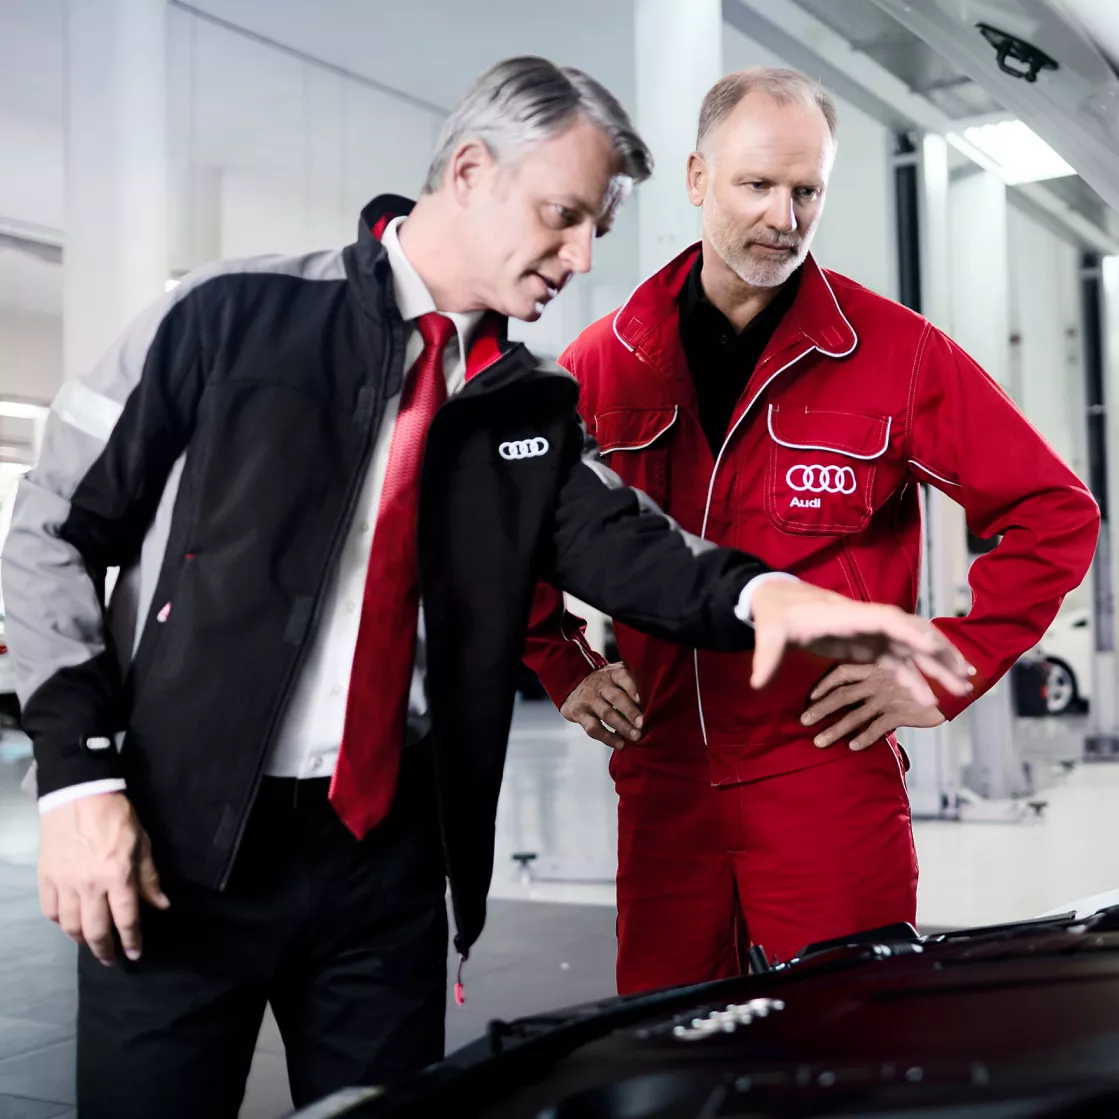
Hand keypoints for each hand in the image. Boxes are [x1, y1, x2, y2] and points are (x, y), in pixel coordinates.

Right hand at [38, 791, 169, 965]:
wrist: (79, 795)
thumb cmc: (116, 817)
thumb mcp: (142, 843)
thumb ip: (149, 877)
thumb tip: (161, 905)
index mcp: (117, 875)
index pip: (127, 918)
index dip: (132, 941)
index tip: (135, 955)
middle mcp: (90, 885)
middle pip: (96, 930)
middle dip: (105, 951)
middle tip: (111, 960)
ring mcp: (64, 883)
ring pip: (70, 926)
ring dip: (82, 940)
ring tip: (92, 943)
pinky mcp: (46, 878)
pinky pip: (50, 911)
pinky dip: (60, 922)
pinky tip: (69, 923)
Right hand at [559, 662, 643, 750]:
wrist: (573, 684)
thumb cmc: (604, 683)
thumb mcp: (617, 675)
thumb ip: (633, 682)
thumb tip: (659, 698)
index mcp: (613, 673)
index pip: (623, 678)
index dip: (634, 689)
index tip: (644, 700)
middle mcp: (600, 685)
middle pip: (616, 698)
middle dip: (631, 712)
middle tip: (643, 724)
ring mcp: (588, 699)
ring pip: (606, 713)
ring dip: (622, 726)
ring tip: (636, 736)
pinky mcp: (579, 713)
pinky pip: (593, 728)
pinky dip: (607, 738)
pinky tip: (620, 744)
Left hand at [749, 579, 972, 706]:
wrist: (777, 602)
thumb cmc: (775, 616)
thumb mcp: (768, 635)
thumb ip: (765, 658)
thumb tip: (756, 683)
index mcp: (846, 615)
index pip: (885, 618)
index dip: (909, 631)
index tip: (931, 645)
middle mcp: (866, 621)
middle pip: (911, 632)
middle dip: (939, 652)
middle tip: (965, 675)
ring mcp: (870, 633)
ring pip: (912, 649)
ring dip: (937, 665)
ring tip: (963, 686)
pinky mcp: (868, 645)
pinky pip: (899, 661)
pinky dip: (916, 676)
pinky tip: (930, 695)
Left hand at [801, 662, 945, 749]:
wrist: (957, 680)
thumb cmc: (925, 676)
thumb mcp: (899, 669)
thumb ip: (878, 677)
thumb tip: (857, 689)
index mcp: (874, 665)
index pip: (841, 672)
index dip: (823, 684)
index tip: (809, 697)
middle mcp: (878, 680)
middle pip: (841, 696)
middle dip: (820, 709)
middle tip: (803, 722)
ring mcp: (888, 696)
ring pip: (855, 714)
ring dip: (835, 729)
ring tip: (819, 742)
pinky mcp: (902, 711)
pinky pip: (878, 726)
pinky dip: (864, 737)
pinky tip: (853, 747)